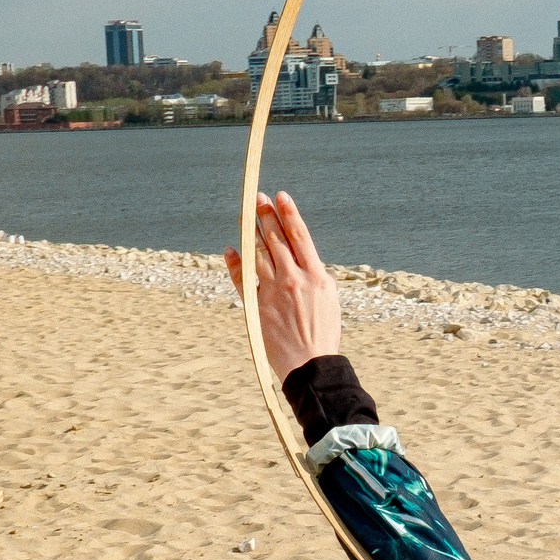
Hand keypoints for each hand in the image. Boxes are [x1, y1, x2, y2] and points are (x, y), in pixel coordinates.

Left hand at [222, 189, 341, 378]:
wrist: (311, 364)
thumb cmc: (324, 332)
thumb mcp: (328, 298)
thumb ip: (313, 274)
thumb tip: (299, 257)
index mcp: (315, 275)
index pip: (299, 236)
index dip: (288, 213)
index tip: (280, 196)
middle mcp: (293, 279)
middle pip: (276, 240)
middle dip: (266, 216)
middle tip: (256, 198)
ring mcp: (273, 292)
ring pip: (257, 254)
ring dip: (249, 232)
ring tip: (244, 215)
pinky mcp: (258, 306)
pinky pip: (242, 279)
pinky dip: (236, 263)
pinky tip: (231, 249)